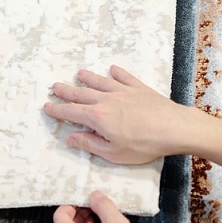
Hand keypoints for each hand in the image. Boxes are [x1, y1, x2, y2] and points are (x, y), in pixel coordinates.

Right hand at [44, 65, 194, 163]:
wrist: (175, 128)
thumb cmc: (144, 145)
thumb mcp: (113, 153)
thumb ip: (89, 144)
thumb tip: (70, 137)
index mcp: (97, 117)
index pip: (71, 112)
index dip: (57, 110)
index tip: (46, 106)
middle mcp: (106, 100)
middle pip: (81, 94)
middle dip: (66, 91)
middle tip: (54, 87)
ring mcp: (123, 92)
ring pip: (100, 82)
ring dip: (88, 78)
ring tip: (78, 73)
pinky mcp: (139, 89)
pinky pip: (125, 78)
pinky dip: (117, 73)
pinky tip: (113, 69)